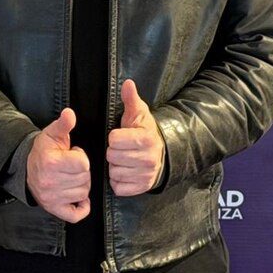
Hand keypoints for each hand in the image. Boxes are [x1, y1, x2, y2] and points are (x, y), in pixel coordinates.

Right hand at [26, 108, 90, 222]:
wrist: (27, 167)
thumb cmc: (44, 150)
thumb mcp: (52, 134)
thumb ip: (63, 124)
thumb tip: (70, 113)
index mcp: (51, 162)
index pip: (83, 164)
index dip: (81, 157)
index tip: (73, 154)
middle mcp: (50, 182)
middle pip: (85, 179)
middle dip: (82, 172)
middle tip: (71, 166)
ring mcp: (52, 198)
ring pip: (83, 194)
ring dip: (81, 186)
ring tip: (70, 177)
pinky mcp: (53, 209)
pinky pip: (76, 215)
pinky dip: (81, 208)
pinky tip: (78, 198)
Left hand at [107, 79, 164, 196]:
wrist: (159, 153)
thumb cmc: (143, 131)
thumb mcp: (138, 113)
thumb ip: (131, 99)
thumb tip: (127, 83)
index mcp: (146, 139)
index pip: (114, 140)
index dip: (113, 137)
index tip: (119, 136)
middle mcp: (149, 159)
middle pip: (113, 156)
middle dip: (113, 152)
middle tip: (121, 149)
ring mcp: (146, 175)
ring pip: (114, 172)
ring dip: (115, 166)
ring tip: (123, 160)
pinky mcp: (142, 188)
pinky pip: (118, 187)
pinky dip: (117, 181)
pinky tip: (124, 172)